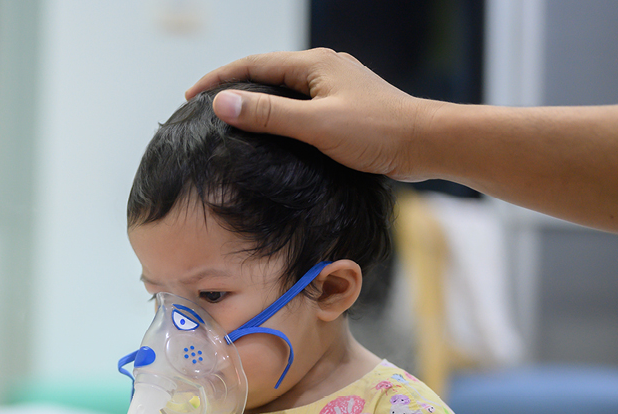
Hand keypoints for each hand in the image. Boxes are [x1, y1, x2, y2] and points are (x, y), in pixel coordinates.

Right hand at [185, 48, 444, 181]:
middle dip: (235, 90)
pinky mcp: (346, 109)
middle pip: (267, 75)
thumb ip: (268, 116)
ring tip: (232, 125)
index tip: (191, 95)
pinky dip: (279, 118)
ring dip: (257, 105)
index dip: (220, 79)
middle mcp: (324, 69)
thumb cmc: (376, 132)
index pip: (253, 65)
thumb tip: (221, 104)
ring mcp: (336, 88)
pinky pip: (302, 107)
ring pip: (285, 92)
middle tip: (206, 110)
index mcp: (314, 64)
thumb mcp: (316, 125)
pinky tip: (274, 138)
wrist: (426, 144)